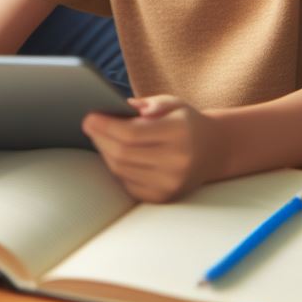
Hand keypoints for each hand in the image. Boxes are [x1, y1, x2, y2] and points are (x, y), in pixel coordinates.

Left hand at [82, 95, 219, 202]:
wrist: (213, 150)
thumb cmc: (186, 122)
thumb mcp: (172, 103)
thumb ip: (147, 104)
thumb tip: (117, 109)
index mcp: (179, 133)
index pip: (132, 134)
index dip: (106, 126)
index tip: (89, 117)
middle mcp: (177, 162)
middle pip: (123, 154)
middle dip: (100, 138)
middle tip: (88, 125)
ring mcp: (170, 183)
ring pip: (122, 170)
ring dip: (105, 153)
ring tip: (98, 137)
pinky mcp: (164, 198)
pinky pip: (129, 184)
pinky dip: (116, 169)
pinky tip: (112, 154)